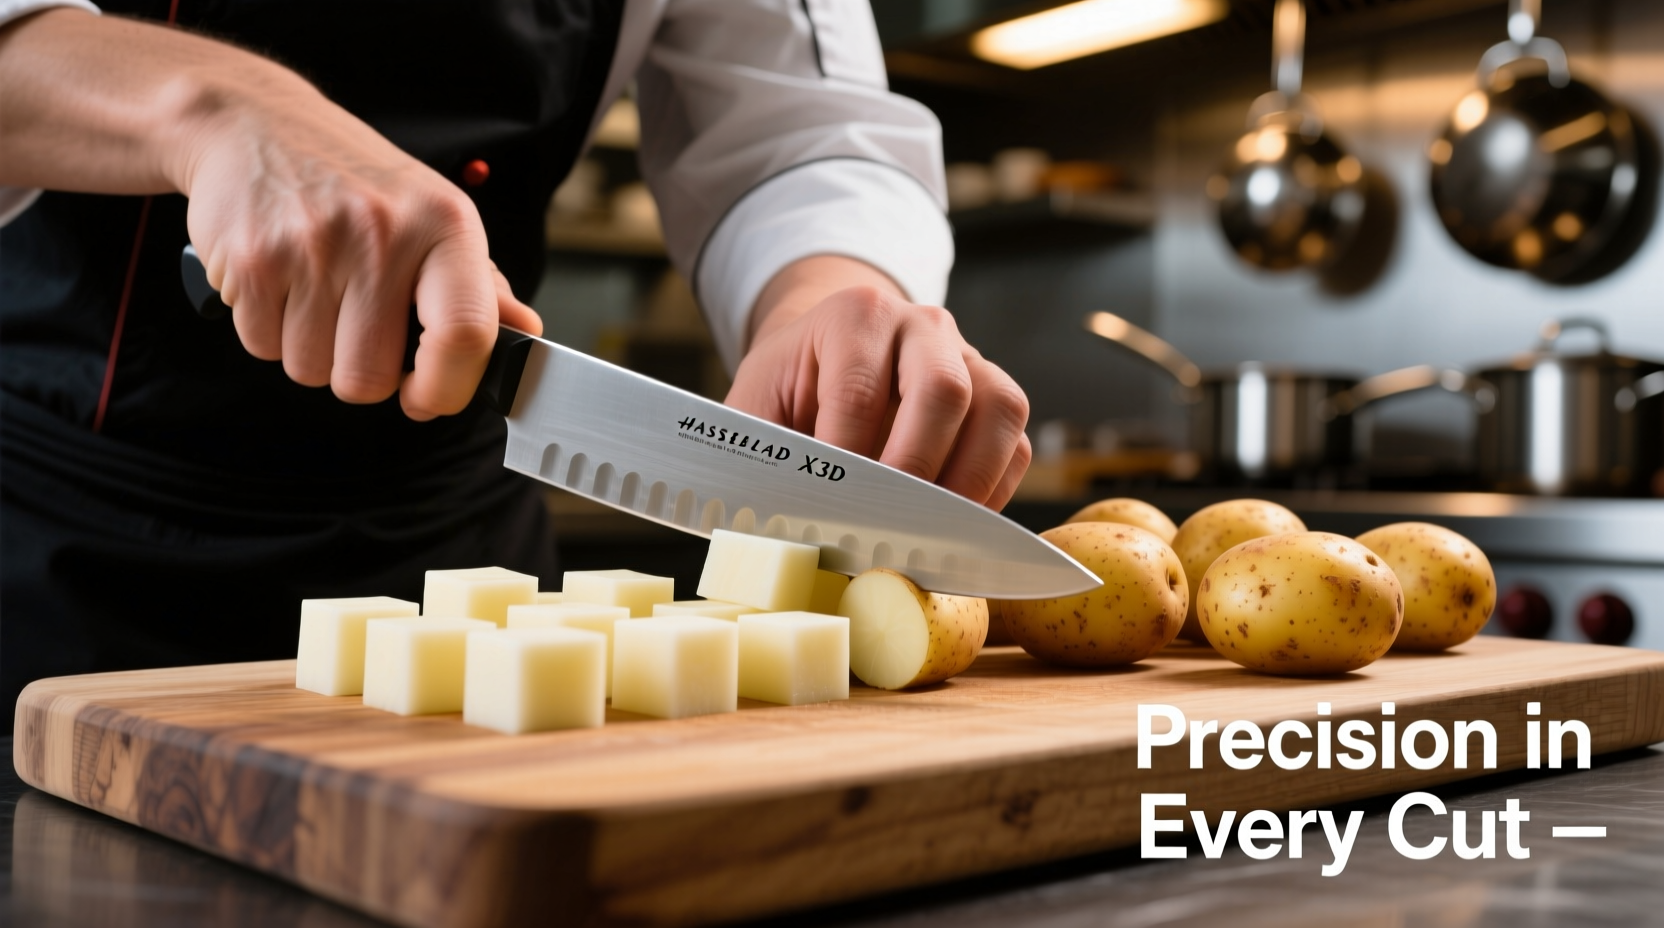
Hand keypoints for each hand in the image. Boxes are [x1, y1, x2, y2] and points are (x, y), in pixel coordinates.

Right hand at [0, 10, 541, 419]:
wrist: (255, 124)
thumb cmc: (357, 182)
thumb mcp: (434, 216)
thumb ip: (480, 286)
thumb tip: (524, 333)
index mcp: (444, 224)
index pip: (464, 334)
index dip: (447, 389)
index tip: (428, 398)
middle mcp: (382, 233)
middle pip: (370, 378)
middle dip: (362, 373)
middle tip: (359, 329)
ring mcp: (312, 247)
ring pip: (312, 371)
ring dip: (313, 352)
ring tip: (318, 295)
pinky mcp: (251, 261)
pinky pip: (263, 348)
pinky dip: (270, 332)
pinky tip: (282, 285)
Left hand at [725, 256, 1030, 509]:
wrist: (826, 358)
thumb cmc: (792, 389)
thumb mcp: (756, 408)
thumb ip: (763, 457)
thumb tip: (777, 529)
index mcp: (856, 316)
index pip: (859, 391)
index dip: (847, 459)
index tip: (831, 511)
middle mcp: (923, 326)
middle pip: (943, 390)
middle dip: (916, 468)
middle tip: (887, 527)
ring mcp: (969, 359)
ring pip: (998, 410)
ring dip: (968, 483)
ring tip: (930, 534)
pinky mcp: (995, 399)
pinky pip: (1016, 445)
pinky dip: (993, 493)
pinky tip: (953, 527)